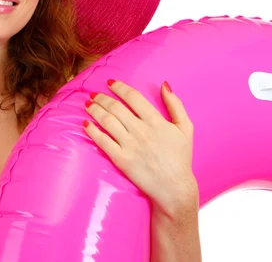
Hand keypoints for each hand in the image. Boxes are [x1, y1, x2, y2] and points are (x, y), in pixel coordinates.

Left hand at [84, 79, 197, 217]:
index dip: (119, 87)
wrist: (174, 188)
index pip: (133, 97)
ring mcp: (130, 145)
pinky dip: (92, 130)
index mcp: (156, 121)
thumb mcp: (186, 128)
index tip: (110, 82)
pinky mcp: (121, 160)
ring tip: (88, 104)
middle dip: (102, 97)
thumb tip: (164, 85)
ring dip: (95, 110)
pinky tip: (85, 123)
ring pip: (107, 121)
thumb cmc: (181, 158)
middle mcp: (141, 131)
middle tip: (94, 93)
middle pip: (116, 107)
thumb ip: (176, 104)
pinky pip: (102, 141)